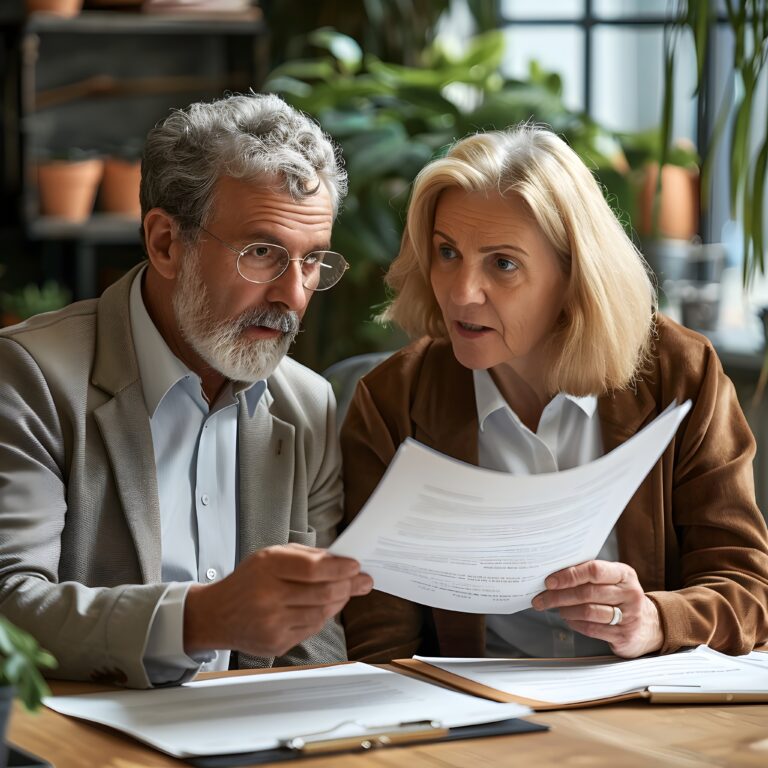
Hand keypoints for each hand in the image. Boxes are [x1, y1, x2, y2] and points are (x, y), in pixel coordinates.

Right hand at [184, 543, 372, 657]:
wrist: (217, 614)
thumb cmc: (250, 580)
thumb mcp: (271, 556)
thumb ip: (306, 556)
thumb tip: (343, 562)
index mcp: (267, 567)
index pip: (314, 569)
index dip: (340, 568)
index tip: (356, 566)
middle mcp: (268, 596)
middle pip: (323, 593)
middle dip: (348, 586)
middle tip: (362, 581)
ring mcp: (272, 624)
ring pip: (321, 613)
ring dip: (339, 602)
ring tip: (345, 592)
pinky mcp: (276, 644)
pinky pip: (312, 629)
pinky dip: (323, 617)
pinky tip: (324, 607)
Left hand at [531, 560, 663, 657]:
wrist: (651, 625)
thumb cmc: (622, 597)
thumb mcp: (614, 580)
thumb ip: (591, 575)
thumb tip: (555, 575)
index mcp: (624, 574)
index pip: (593, 570)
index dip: (568, 575)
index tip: (550, 581)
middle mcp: (629, 593)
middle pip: (586, 593)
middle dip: (558, 596)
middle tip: (542, 599)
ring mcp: (629, 616)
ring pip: (587, 611)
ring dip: (565, 610)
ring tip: (557, 608)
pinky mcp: (624, 635)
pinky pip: (592, 628)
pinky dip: (575, 624)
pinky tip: (569, 619)